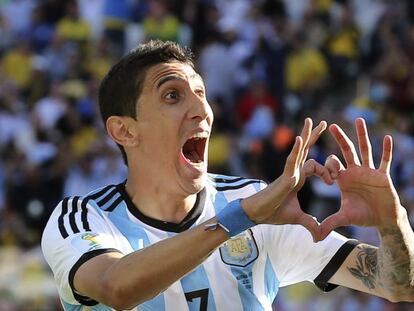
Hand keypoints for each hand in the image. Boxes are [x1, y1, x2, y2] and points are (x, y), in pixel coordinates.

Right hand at [242, 118, 329, 241]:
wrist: (258, 215)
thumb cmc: (274, 212)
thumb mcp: (298, 218)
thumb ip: (310, 224)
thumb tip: (320, 236)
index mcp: (298, 178)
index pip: (315, 166)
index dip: (326, 171)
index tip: (333, 181)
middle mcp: (294, 172)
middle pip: (306, 150)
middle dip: (315, 136)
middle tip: (323, 123)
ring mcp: (289, 172)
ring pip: (299, 150)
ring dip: (306, 135)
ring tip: (312, 121)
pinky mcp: (285, 176)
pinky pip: (292, 160)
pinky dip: (297, 150)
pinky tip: (301, 138)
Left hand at [318, 118, 401, 240]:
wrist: (383, 220)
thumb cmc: (363, 215)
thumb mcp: (344, 218)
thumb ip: (329, 224)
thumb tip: (314, 237)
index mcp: (343, 178)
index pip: (332, 164)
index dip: (328, 166)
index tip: (329, 179)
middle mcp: (355, 171)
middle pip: (346, 151)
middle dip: (340, 138)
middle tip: (332, 125)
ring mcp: (369, 171)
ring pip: (365, 150)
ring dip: (362, 136)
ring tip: (358, 120)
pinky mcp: (383, 175)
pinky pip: (385, 161)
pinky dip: (386, 150)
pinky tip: (387, 137)